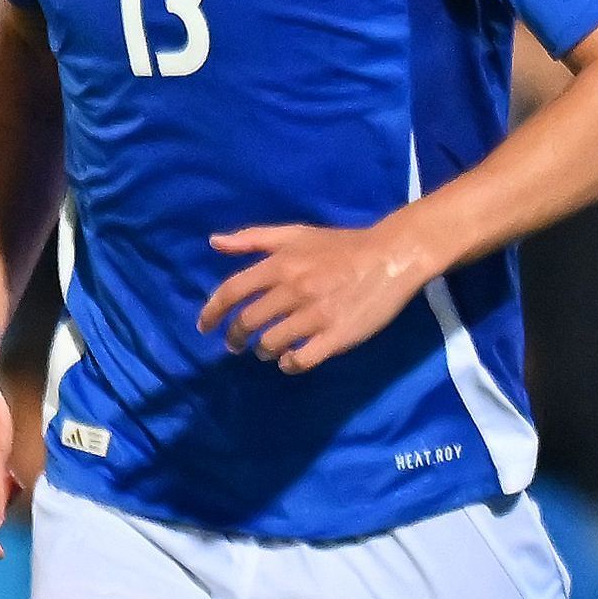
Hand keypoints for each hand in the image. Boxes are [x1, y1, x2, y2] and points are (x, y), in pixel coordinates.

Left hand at [198, 220, 438, 371]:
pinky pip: (302, 359)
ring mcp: (315, 315)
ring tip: (267, 352)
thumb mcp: (296, 233)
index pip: (232, 292)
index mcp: (280, 265)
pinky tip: (291, 362)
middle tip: (236, 344)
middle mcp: (292, 290)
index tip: (204, 327)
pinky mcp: (336, 335)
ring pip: (272, 343)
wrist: (392, 257)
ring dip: (263, 351)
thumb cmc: (342, 245)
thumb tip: (213, 243)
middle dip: (236, 337)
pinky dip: (290, 364)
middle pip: (248, 322)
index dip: (212, 312)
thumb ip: (253, 239)